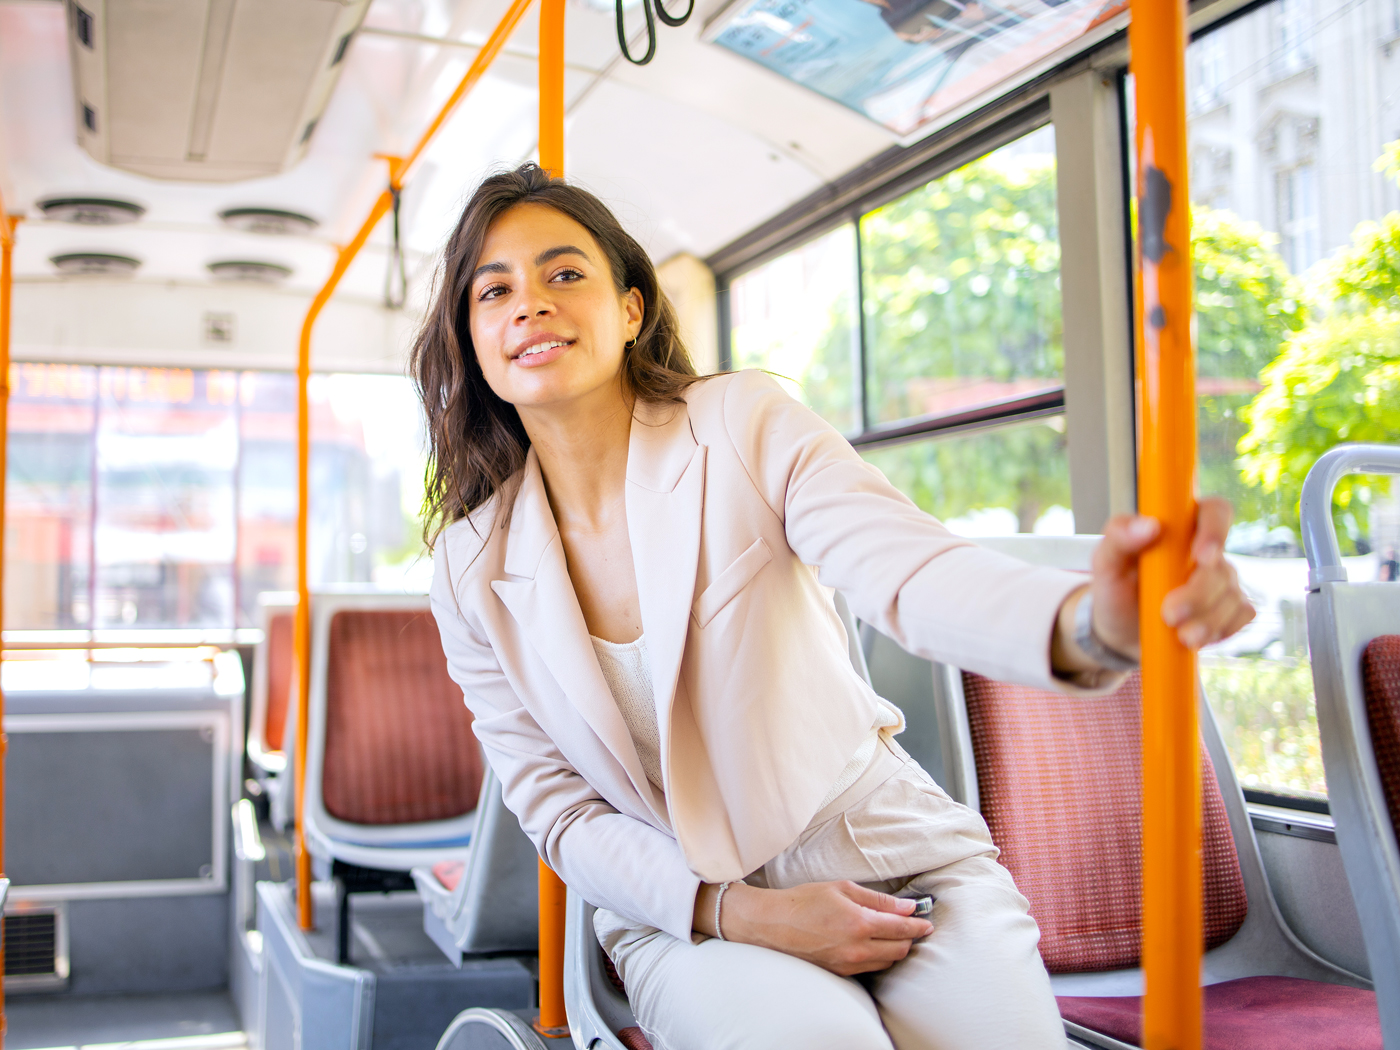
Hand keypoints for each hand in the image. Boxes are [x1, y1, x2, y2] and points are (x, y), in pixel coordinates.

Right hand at [693, 880, 931, 975]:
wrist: (773, 924)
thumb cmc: (804, 901)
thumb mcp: (842, 889)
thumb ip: (877, 900)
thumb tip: (907, 907)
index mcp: (859, 923)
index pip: (902, 928)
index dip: (919, 926)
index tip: (927, 922)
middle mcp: (857, 948)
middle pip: (900, 949)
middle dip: (910, 938)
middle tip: (913, 926)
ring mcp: (848, 964)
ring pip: (887, 961)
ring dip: (896, 949)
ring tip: (894, 934)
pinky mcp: (840, 972)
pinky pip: (870, 967)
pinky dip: (879, 956)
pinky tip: (874, 944)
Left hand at [1062, 497, 1254, 668]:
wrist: (1121, 631)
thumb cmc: (1114, 589)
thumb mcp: (1105, 563)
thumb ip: (1118, 537)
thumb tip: (1149, 525)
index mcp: (1180, 528)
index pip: (1214, 511)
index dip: (1215, 530)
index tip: (1201, 557)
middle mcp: (1207, 550)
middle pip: (1221, 565)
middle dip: (1199, 594)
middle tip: (1170, 614)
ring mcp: (1223, 579)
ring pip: (1233, 594)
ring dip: (1207, 619)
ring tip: (1179, 633)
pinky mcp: (1231, 607)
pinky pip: (1242, 616)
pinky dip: (1219, 630)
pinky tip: (1192, 636)